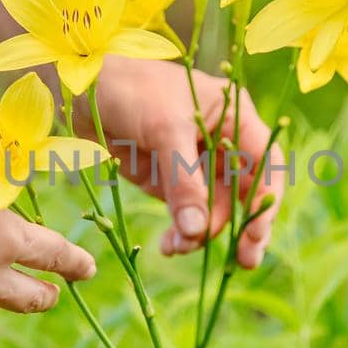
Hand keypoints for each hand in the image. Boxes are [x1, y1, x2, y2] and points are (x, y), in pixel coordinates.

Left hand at [89, 56, 285, 267]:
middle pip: (245, 194)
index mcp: (235, 116)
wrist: (81, 86)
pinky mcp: (169, 182)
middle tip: (243, 261)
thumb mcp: (163, 128)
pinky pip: (186, 215)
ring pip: (214, 211)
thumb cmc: (131, 88)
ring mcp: (196, 165)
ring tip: (177, 247)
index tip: (256, 232)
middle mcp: (222, 142)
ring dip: (201, 233)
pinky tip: (170, 245)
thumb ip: (184, 180)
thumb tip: (198, 230)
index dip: (265, 199)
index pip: (265, 163)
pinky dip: (181, 233)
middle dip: (242, 227)